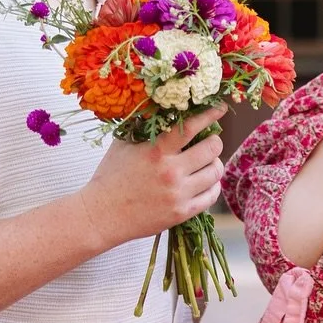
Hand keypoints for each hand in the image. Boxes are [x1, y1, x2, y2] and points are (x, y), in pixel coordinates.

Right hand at [79, 107, 226, 248]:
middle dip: (214, 142)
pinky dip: (212, 186)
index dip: (210, 114)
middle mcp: (170, 171)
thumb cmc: (111, 177)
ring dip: (214, 164)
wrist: (101, 214)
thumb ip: (144, 127)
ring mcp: (178, 194)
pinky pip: (211, 196)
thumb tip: (163, 107)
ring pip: (215, 172)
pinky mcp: (182, 213)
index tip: (220, 108)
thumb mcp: (123, 144)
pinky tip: (206, 182)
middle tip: (210, 142)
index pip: (192, 126)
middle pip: (212, 149)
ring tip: (207, 163)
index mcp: (156, 150)